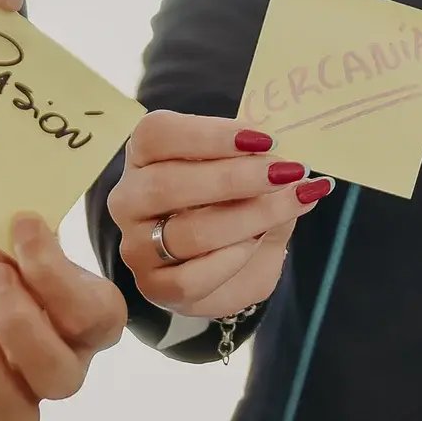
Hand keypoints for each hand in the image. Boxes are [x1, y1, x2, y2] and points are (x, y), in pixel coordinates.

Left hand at [0, 213, 125, 420]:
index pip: (94, 316)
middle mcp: (64, 368)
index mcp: (94, 323)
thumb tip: (18, 229)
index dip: (55, 274)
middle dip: (21, 326)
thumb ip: (28, 241)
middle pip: (61, 379)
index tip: (21, 224)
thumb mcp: (24, 242)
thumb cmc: (10, 260)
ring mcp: (17, 396)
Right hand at [107, 112, 333, 318]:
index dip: (209, 134)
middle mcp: (129, 198)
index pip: (158, 134)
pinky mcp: (155, 286)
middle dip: (234, 178)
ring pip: (189, 232)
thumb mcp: (251, 176)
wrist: (231, 267)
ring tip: (290, 206)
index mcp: (145, 155)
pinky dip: (234, 259)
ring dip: (250, 218)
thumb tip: (292, 167)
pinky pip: (193, 277)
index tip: (263, 138)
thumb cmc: (235, 204)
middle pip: (168, 184)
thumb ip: (264, 166)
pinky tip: (258, 244)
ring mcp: (137, 246)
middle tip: (285, 172)